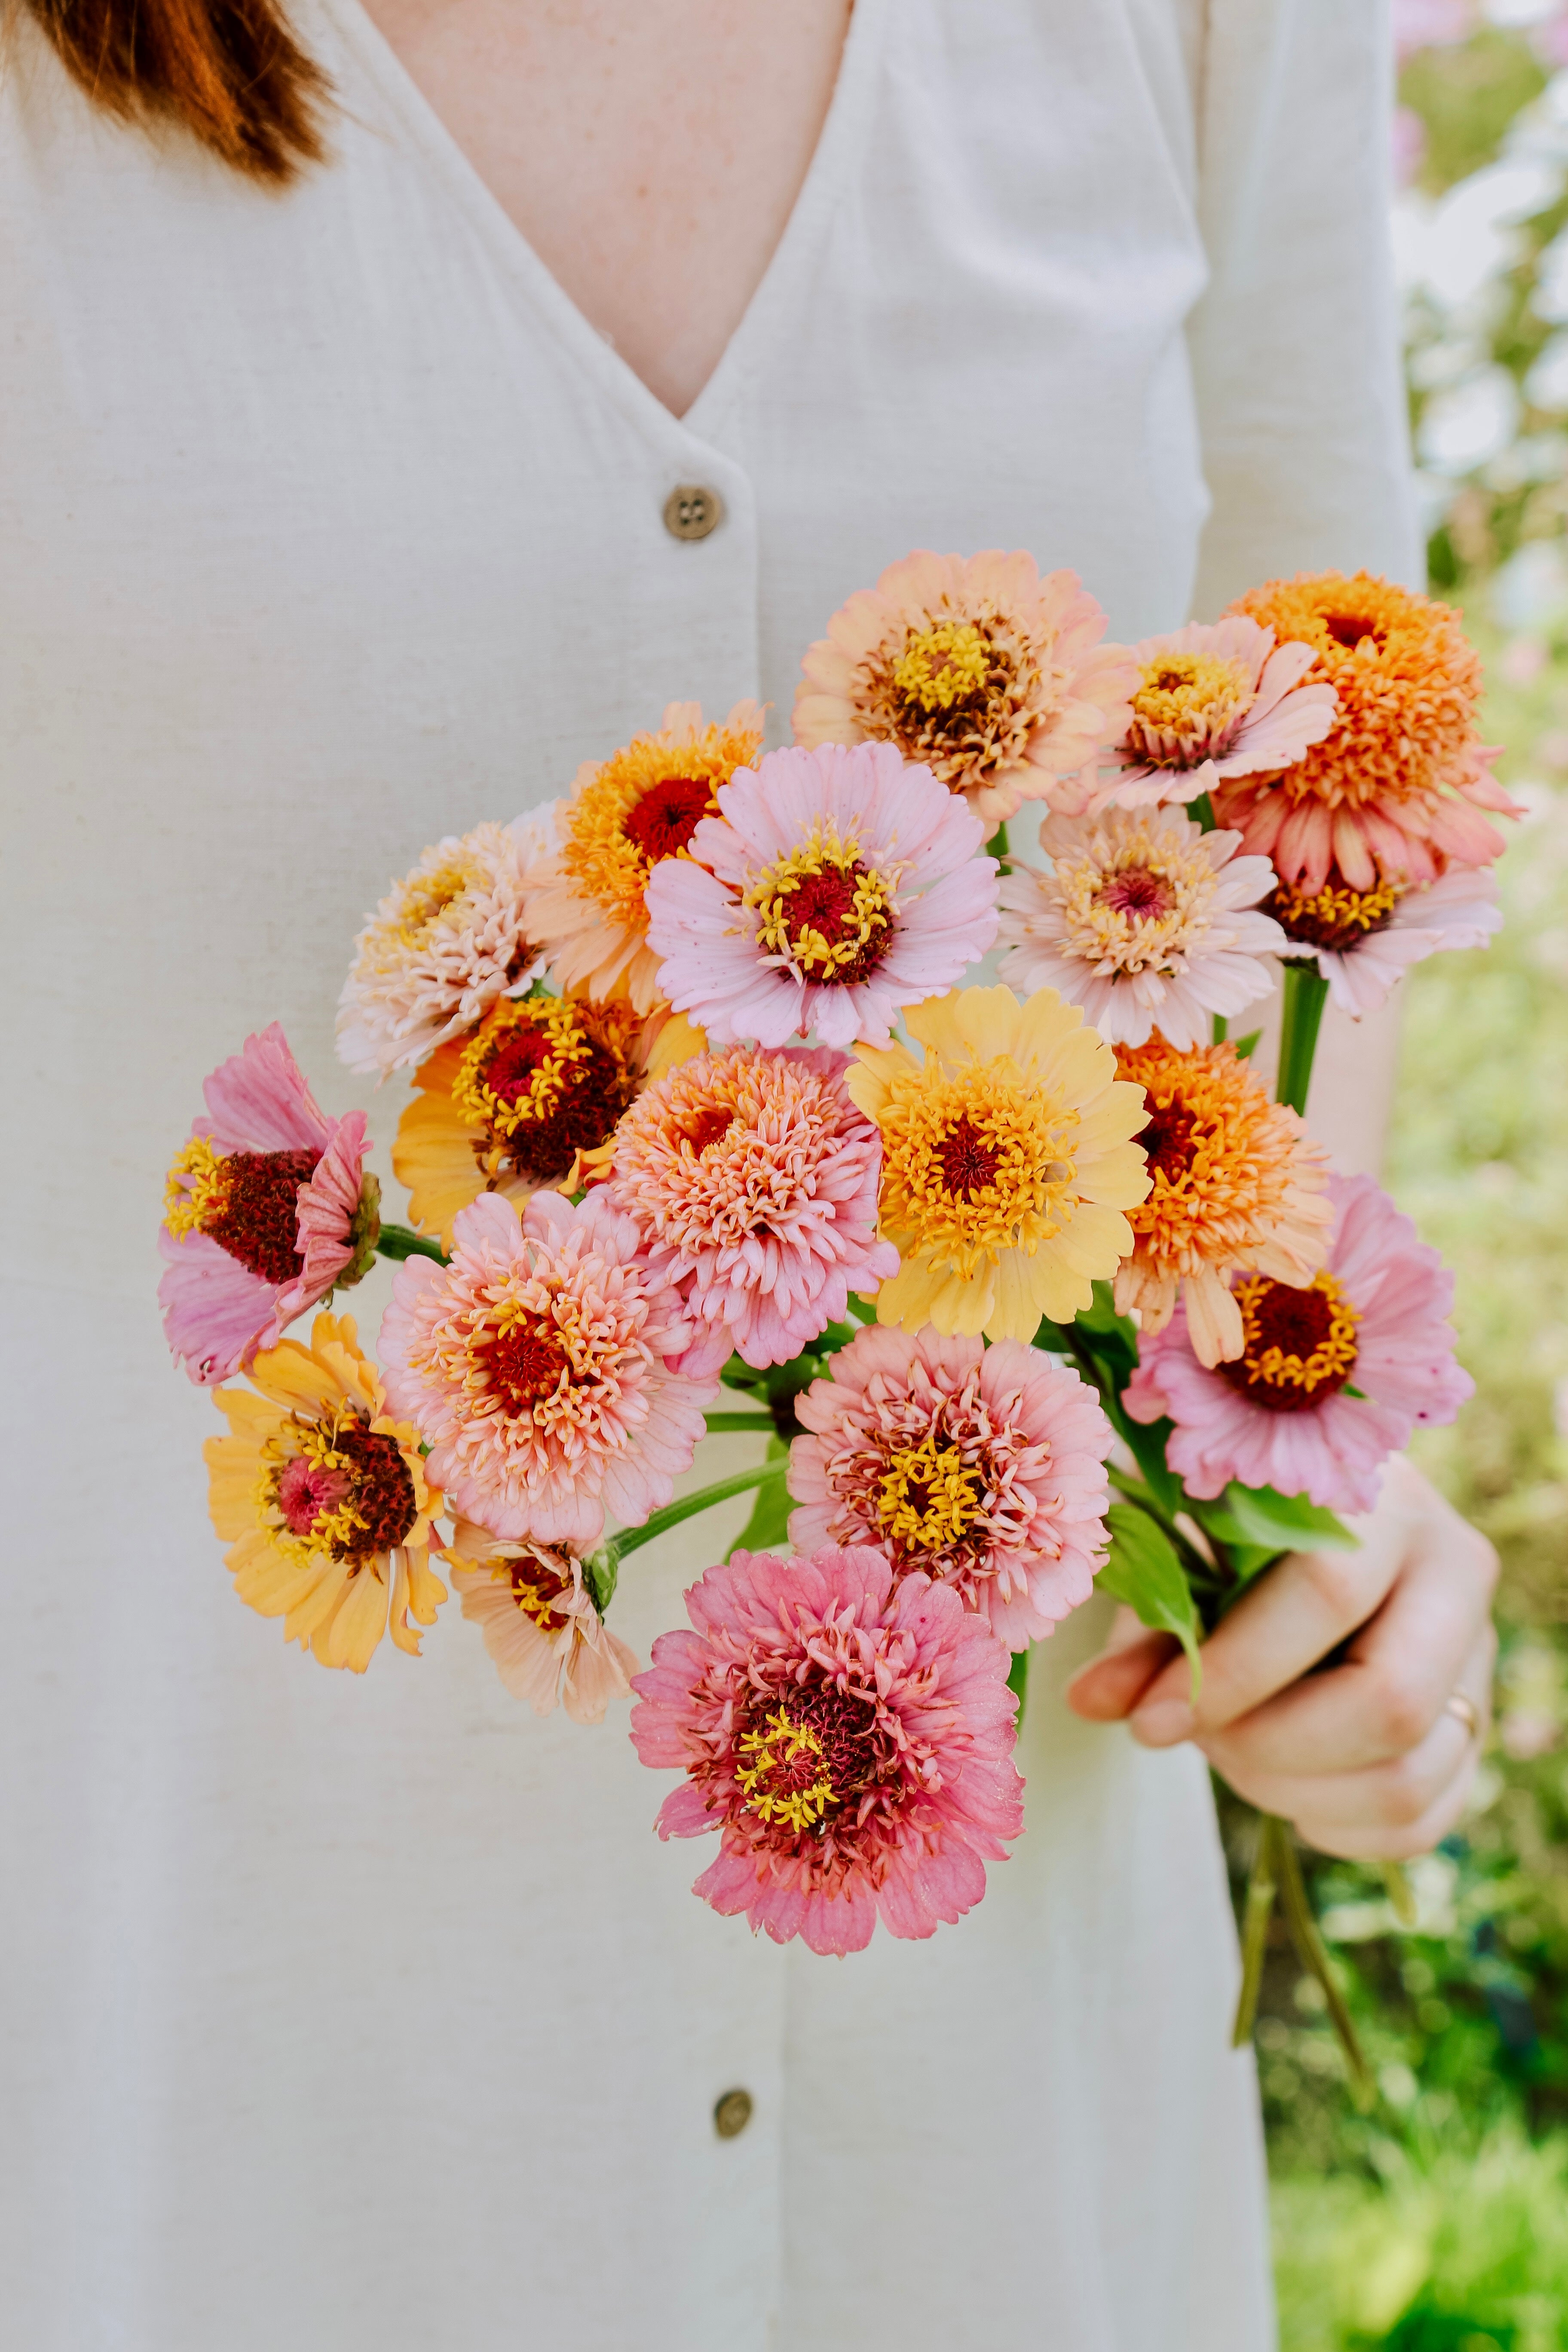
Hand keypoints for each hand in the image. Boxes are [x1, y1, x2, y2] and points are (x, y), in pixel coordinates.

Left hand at [1065, 1455, 1498, 1861]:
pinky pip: (1425, 1817)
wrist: (1310, 1534)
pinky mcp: (1474, 1724)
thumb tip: (1092, 1702)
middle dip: (1270, 1746)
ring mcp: (1479, 1654)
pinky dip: (1341, 1829)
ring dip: (1297, 1794)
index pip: (1328, 1597)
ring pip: (1410, 1773)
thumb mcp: (1184, 1563)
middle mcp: (1454, 1572)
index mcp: (1385, 1502)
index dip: (1233, 1674)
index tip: (1150, 1721)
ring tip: (1231, 1755)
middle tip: (1200, 1739)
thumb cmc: (1234, 1538)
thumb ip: (1147, 1632)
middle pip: (1388, 1701)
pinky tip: (1284, 1791)